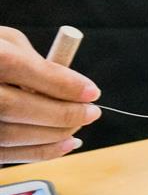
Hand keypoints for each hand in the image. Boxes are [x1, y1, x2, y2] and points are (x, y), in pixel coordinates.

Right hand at [0, 27, 100, 163]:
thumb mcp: (3, 41)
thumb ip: (33, 59)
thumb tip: (71, 86)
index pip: (23, 69)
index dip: (63, 83)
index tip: (93, 92)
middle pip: (15, 106)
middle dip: (62, 113)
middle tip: (92, 113)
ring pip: (11, 134)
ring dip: (54, 136)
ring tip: (79, 128)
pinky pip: (6, 154)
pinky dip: (40, 152)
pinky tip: (65, 144)